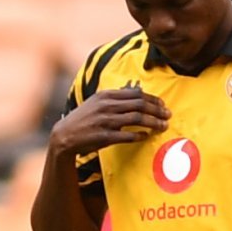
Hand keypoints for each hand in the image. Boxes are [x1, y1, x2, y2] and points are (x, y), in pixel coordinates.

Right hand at [51, 85, 168, 156]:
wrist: (63, 135)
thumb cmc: (82, 119)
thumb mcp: (95, 102)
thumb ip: (114, 98)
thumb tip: (137, 97)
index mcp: (105, 95)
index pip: (136, 93)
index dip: (153, 99)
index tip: (163, 105)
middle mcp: (106, 106)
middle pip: (140, 105)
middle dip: (158, 110)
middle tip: (168, 115)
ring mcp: (105, 121)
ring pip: (137, 119)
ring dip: (154, 123)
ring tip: (163, 126)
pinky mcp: (104, 136)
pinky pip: (128, 135)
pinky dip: (140, 135)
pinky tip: (146, 136)